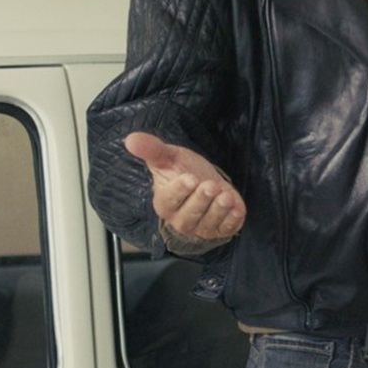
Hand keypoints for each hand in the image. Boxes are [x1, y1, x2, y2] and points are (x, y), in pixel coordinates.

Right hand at [124, 131, 246, 240]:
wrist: (206, 183)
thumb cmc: (183, 171)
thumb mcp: (169, 157)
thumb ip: (151, 149)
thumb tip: (130, 139)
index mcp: (165, 202)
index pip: (170, 200)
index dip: (180, 191)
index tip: (190, 178)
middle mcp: (181, 219)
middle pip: (189, 215)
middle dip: (201, 200)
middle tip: (210, 185)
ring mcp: (201, 227)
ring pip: (208, 223)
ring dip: (218, 210)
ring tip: (226, 196)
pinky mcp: (220, 229)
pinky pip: (226, 229)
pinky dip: (232, 220)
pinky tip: (237, 209)